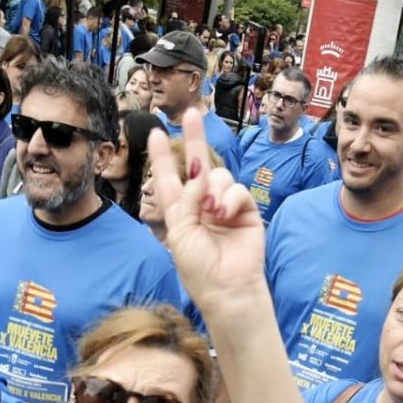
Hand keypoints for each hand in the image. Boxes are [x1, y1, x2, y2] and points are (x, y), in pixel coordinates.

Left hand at [146, 114, 263, 311]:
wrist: (227, 288)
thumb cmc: (198, 268)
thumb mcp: (180, 232)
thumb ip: (186, 200)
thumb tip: (200, 176)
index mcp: (180, 212)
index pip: (169, 178)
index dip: (162, 157)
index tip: (156, 134)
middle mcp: (202, 205)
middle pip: (198, 164)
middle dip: (194, 138)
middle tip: (191, 113)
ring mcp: (225, 206)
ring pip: (219, 176)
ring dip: (213, 190)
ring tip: (211, 213)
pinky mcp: (246, 211)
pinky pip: (237, 189)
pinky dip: (229, 198)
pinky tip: (223, 214)